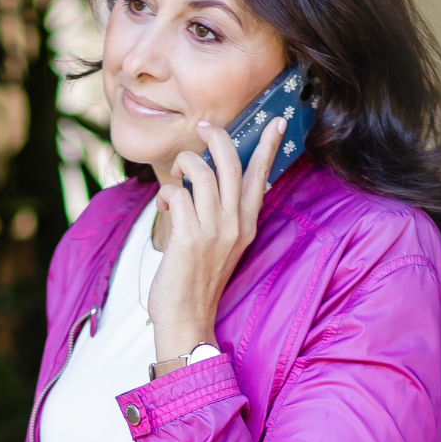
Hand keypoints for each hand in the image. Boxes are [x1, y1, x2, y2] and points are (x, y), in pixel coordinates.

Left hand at [146, 112, 283, 366]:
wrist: (187, 319)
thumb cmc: (197, 282)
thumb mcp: (220, 246)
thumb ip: (221, 215)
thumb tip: (207, 181)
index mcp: (246, 225)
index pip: (260, 177)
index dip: (268, 146)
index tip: (277, 122)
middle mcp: (235, 224)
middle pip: (231, 162)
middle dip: (216, 136)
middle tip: (202, 129)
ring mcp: (214, 231)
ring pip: (203, 172)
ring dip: (185, 163)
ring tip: (176, 174)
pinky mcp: (189, 238)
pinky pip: (177, 193)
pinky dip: (166, 192)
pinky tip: (163, 205)